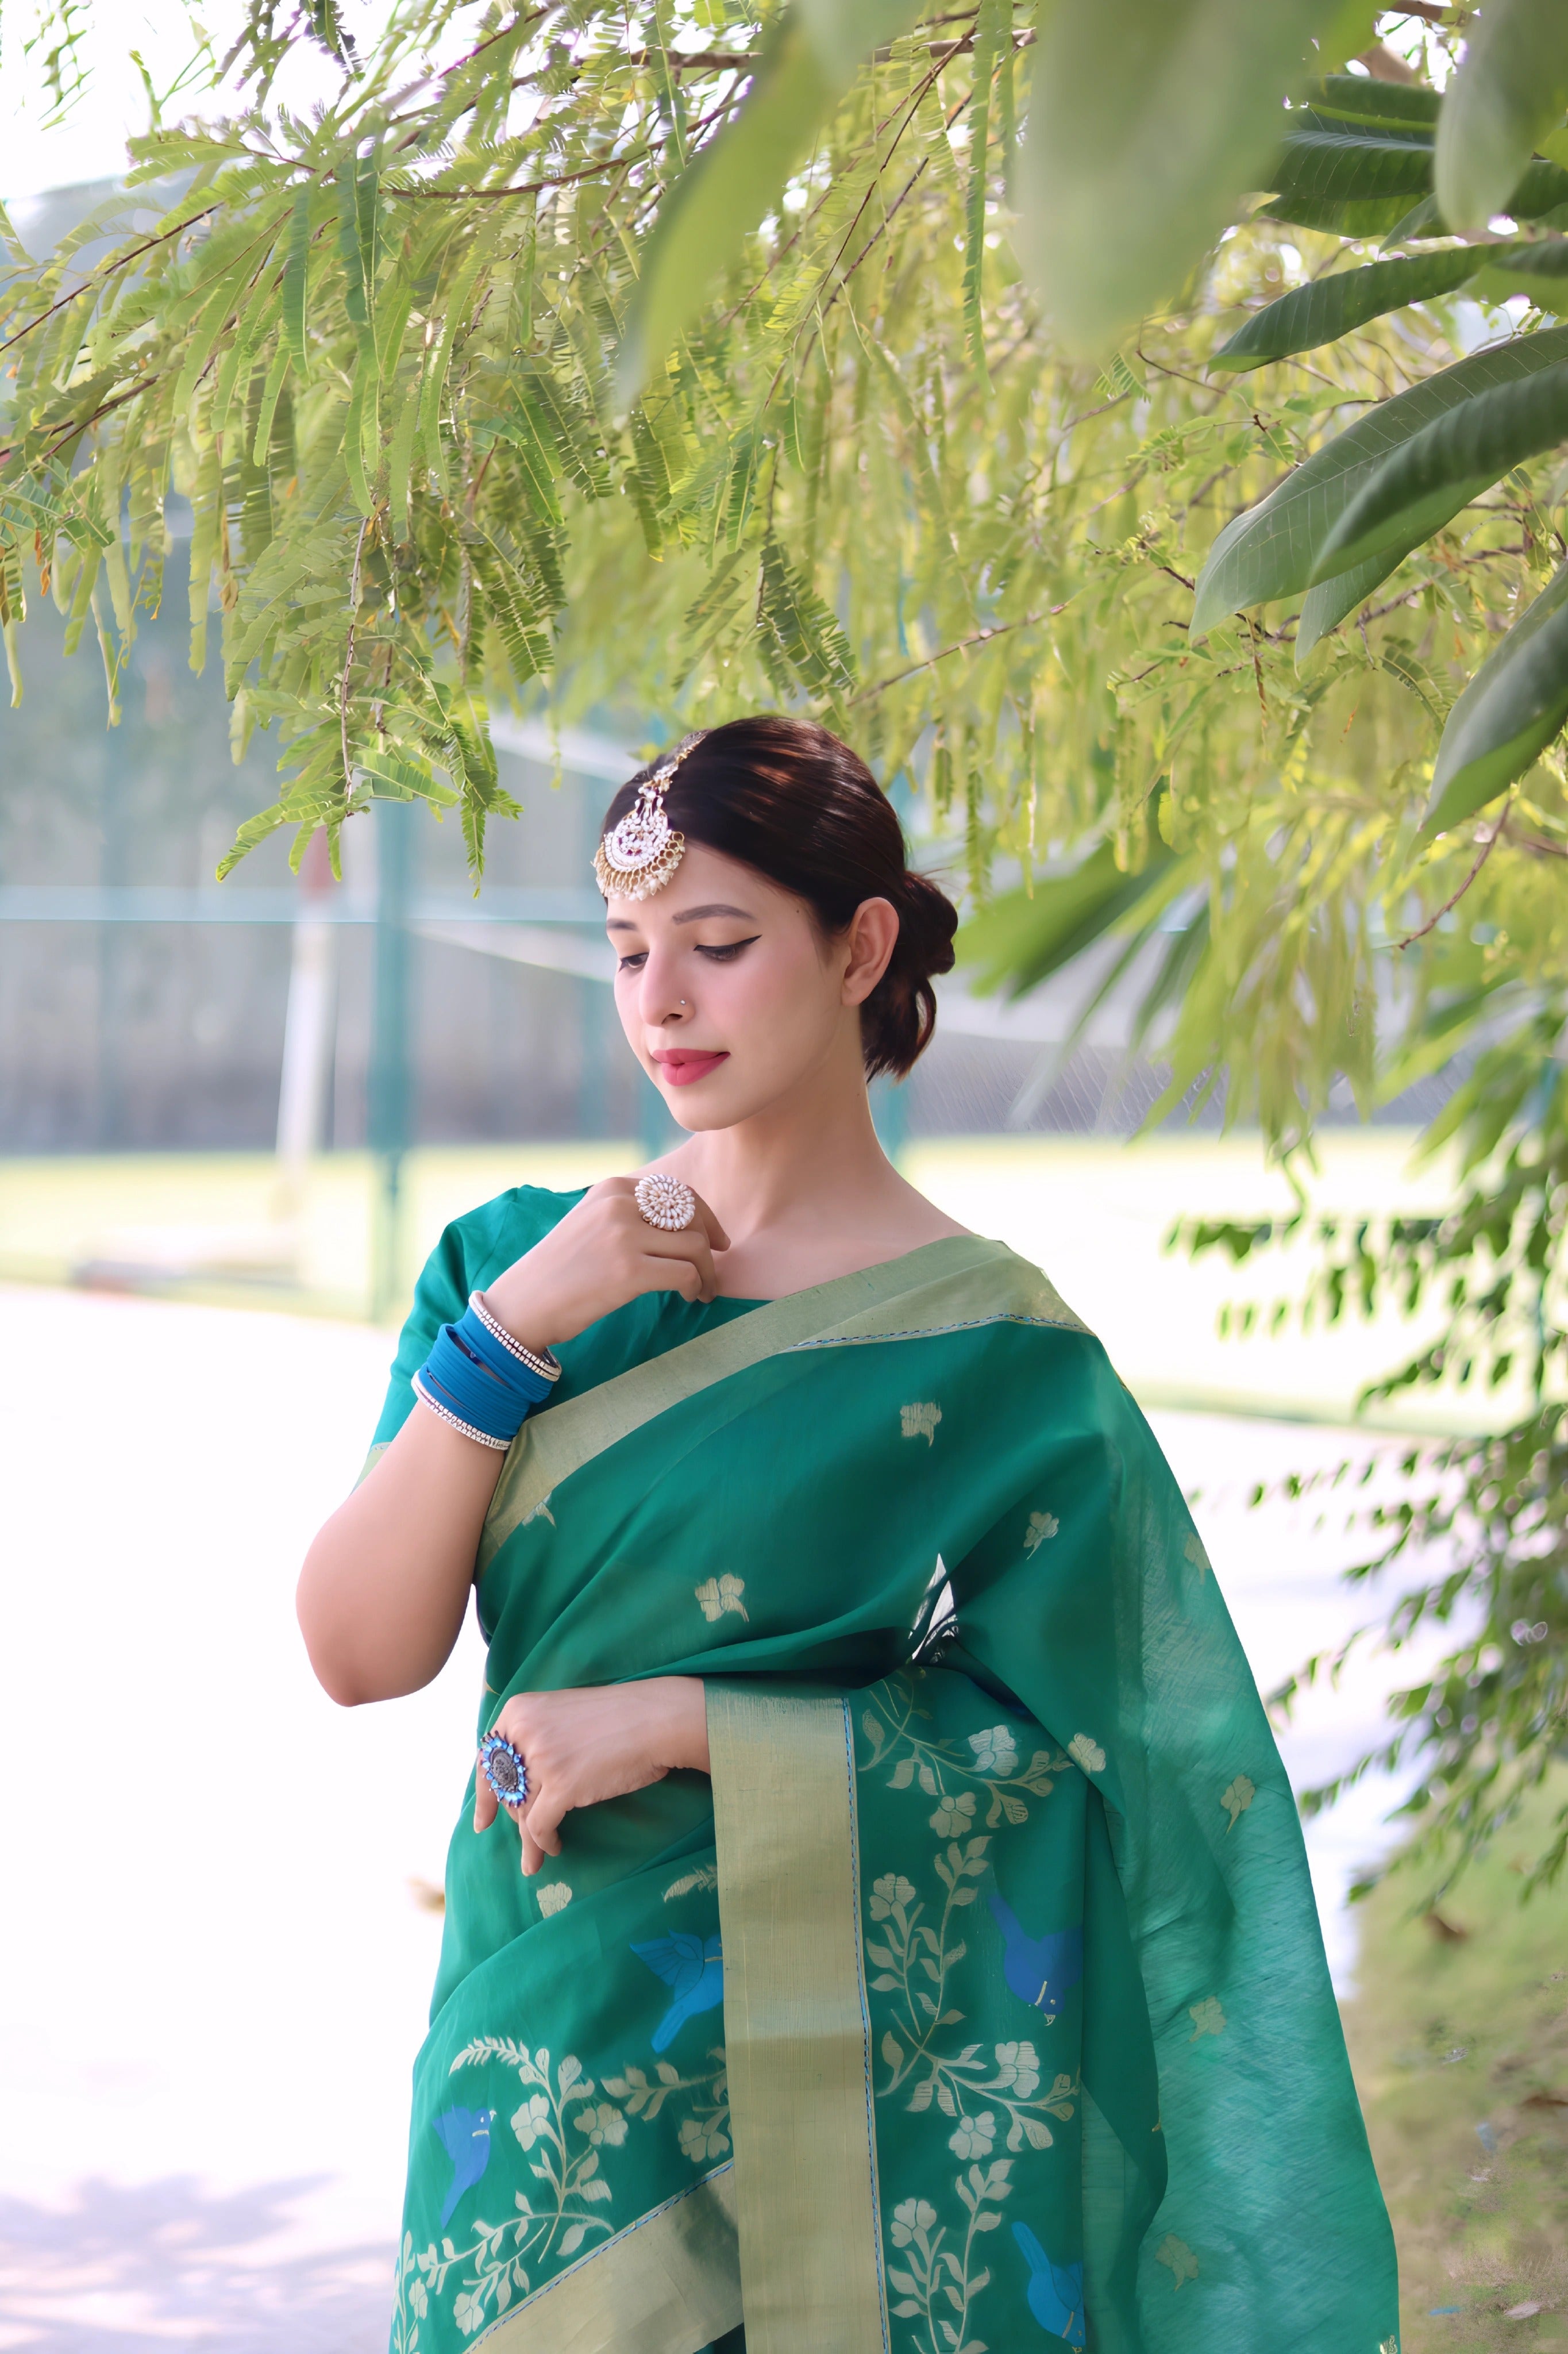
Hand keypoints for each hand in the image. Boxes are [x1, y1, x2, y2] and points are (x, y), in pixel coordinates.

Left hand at [474, 1677, 710, 1874]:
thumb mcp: (561, 1714)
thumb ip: (536, 1737)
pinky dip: (543, 1842)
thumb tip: (517, 1781)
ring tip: (534, 1861)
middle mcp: (522, 1732)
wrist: (655, 1718)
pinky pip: (538, 1826)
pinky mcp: (561, 1785)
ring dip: (528, 1841)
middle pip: (506, 1789)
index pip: (487, 1759)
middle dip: (514, 1818)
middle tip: (526, 1837)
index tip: (484, 1822)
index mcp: (518, 1711)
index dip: (485, 1795)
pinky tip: (554, 1847)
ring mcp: (541, 1759)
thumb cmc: (617, 1717)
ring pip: (521, 1813)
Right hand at [479, 1176, 729, 1354]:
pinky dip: (696, 1286)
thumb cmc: (561, 1270)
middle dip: (710, 1245)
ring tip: (702, 1290)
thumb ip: (631, 1215)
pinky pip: (685, 1273)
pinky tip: (689, 1297)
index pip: (679, 1192)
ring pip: (695, 1245)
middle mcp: (619, 1205)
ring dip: (707, 1271)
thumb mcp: (592, 1223)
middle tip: (713, 1271)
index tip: (716, 1240)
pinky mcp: (629, 1271)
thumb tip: (687, 1225)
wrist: (524, 1303)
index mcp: (612, 1188)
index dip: (705, 1217)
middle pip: (692, 1217)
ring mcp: (624, 1236)